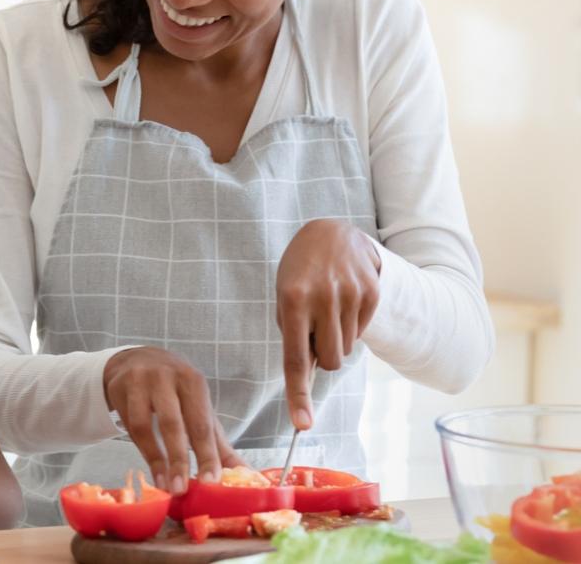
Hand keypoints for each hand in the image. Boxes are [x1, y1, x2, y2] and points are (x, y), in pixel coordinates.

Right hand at [103, 347, 244, 494]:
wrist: (138, 359)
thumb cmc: (175, 392)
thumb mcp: (198, 409)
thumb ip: (217, 443)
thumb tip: (247, 475)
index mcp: (193, 382)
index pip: (201, 423)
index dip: (207, 454)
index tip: (211, 482)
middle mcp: (167, 378)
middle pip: (172, 423)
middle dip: (178, 459)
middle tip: (181, 490)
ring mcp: (140, 381)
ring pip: (144, 425)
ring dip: (155, 459)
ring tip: (165, 486)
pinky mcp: (119, 388)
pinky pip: (128, 424)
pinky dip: (140, 449)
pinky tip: (151, 468)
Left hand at [276, 219, 380, 430]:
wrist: (330, 233)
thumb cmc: (299, 273)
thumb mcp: (284, 297)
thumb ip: (293, 335)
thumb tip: (307, 378)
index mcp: (292, 300)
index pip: (295, 358)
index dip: (298, 394)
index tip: (302, 424)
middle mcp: (323, 298)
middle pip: (328, 362)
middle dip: (321, 357)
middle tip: (314, 331)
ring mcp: (351, 294)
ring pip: (345, 351)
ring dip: (335, 341)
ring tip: (327, 311)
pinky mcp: (373, 293)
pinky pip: (361, 333)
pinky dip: (350, 327)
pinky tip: (343, 303)